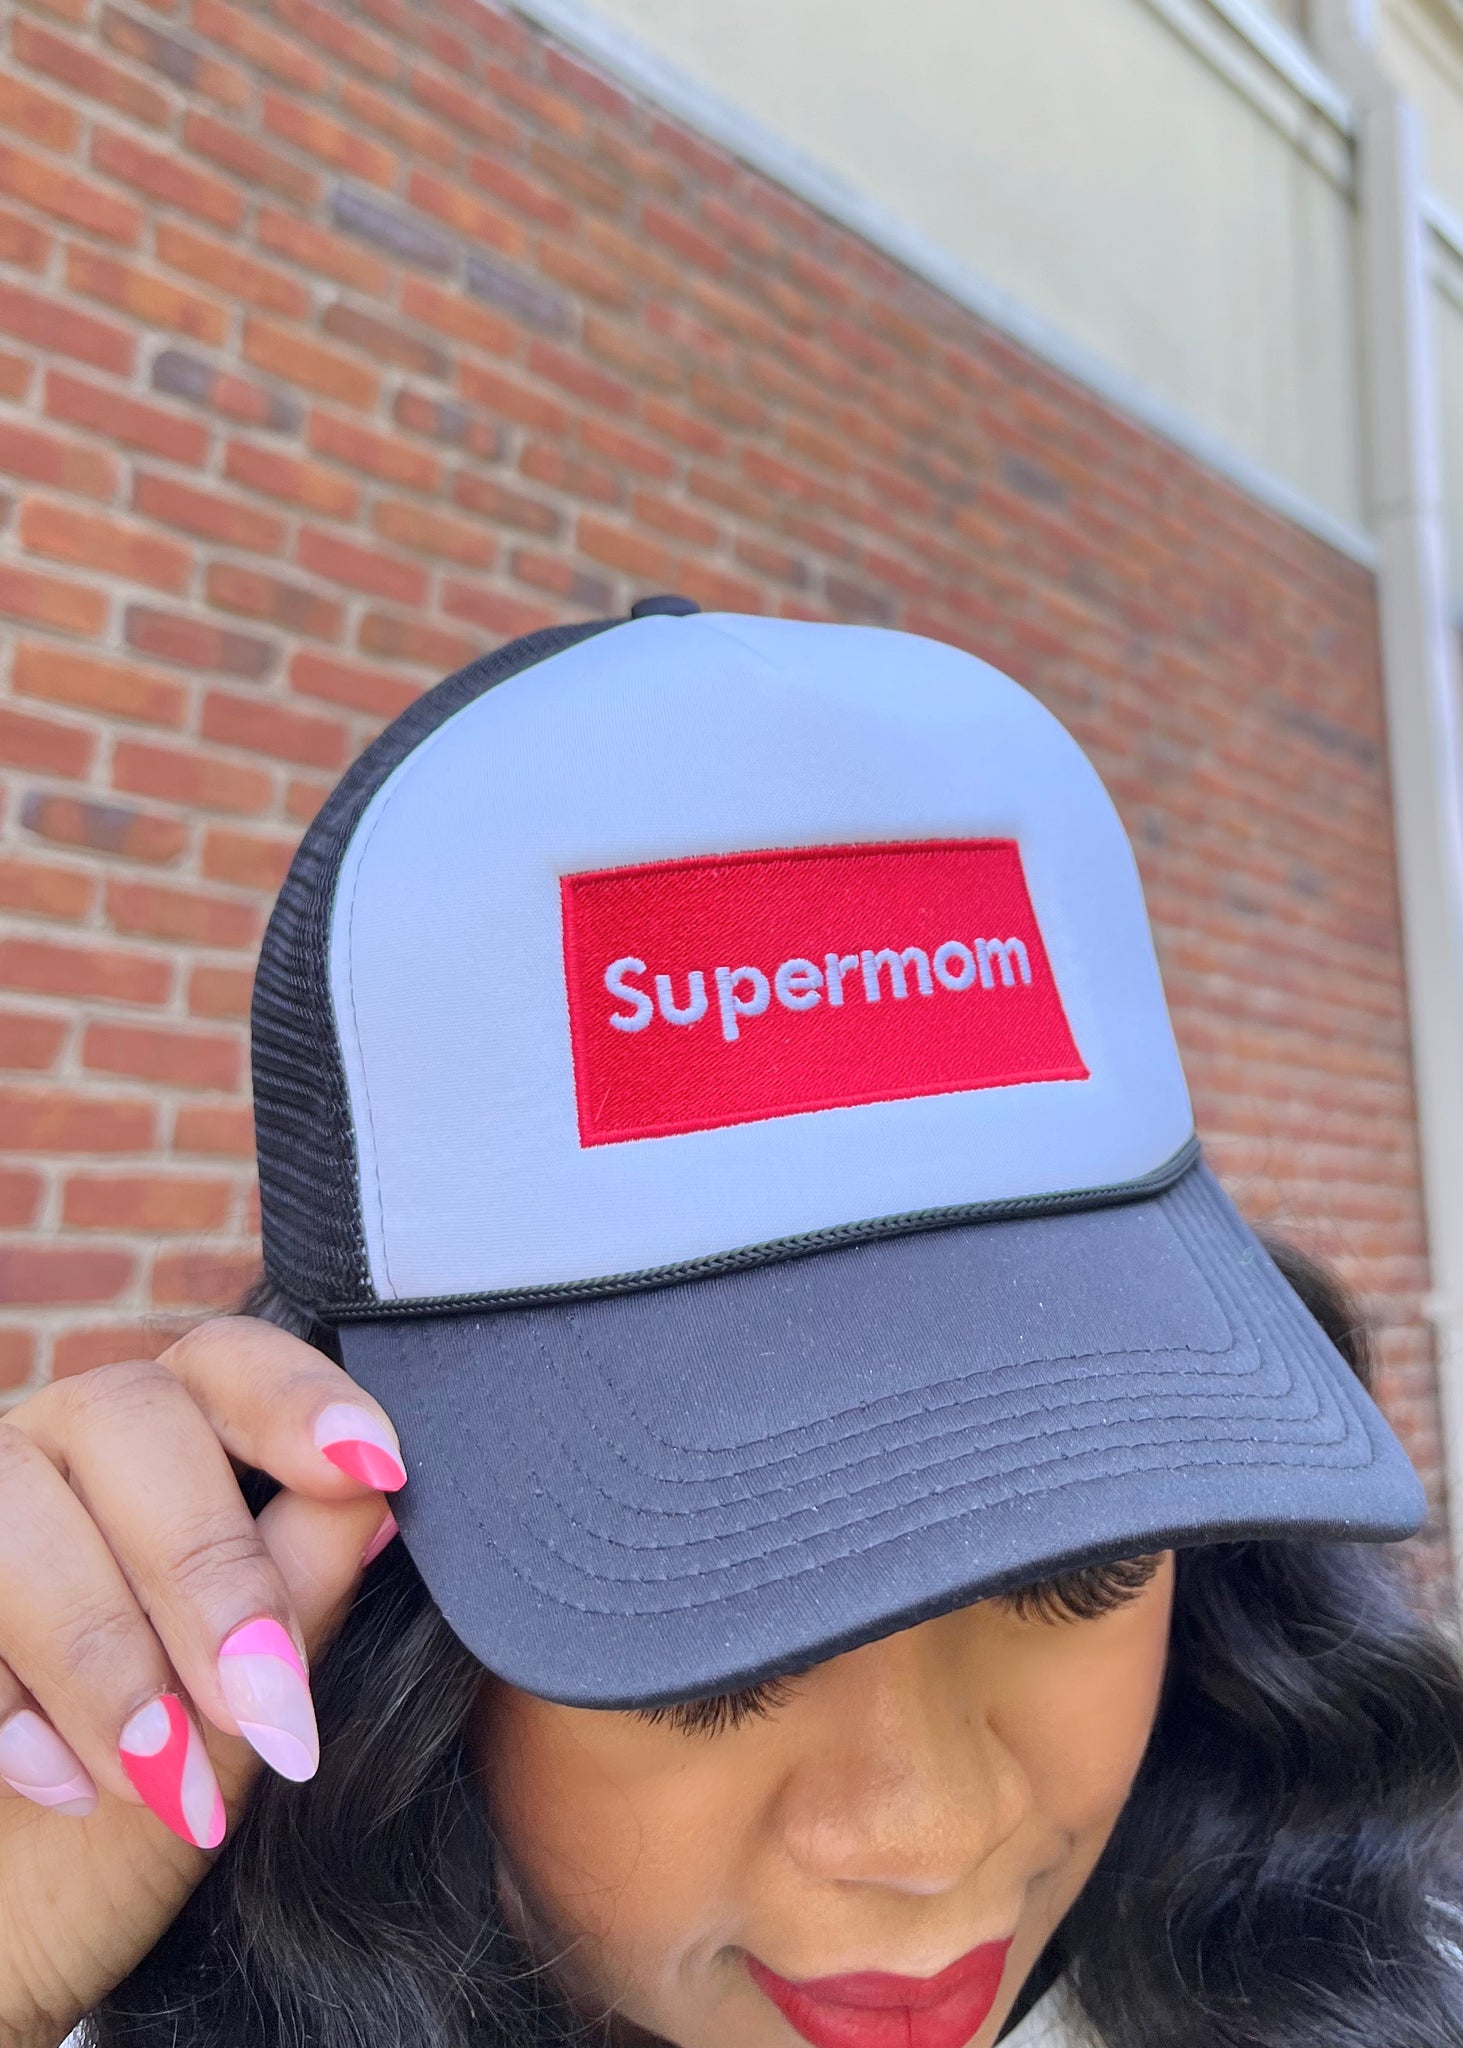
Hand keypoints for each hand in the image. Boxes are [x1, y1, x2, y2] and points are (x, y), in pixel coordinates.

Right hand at [0, 1318, 405, 2047]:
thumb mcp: (248, 1699)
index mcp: (170, 1435)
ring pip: (19, 1509)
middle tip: (271, 1713)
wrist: (20, 1919)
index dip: (298, 1396)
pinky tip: (63, 1788)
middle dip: (210, 1568)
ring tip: (167, 1778)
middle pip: (129, 1417)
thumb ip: (302, 1583)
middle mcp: (60, 1439)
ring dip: (105, 1653)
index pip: (230, 1357)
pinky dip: (9, 1706)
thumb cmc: (155, 1792)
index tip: (377, 1468)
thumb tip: (376, 1497)